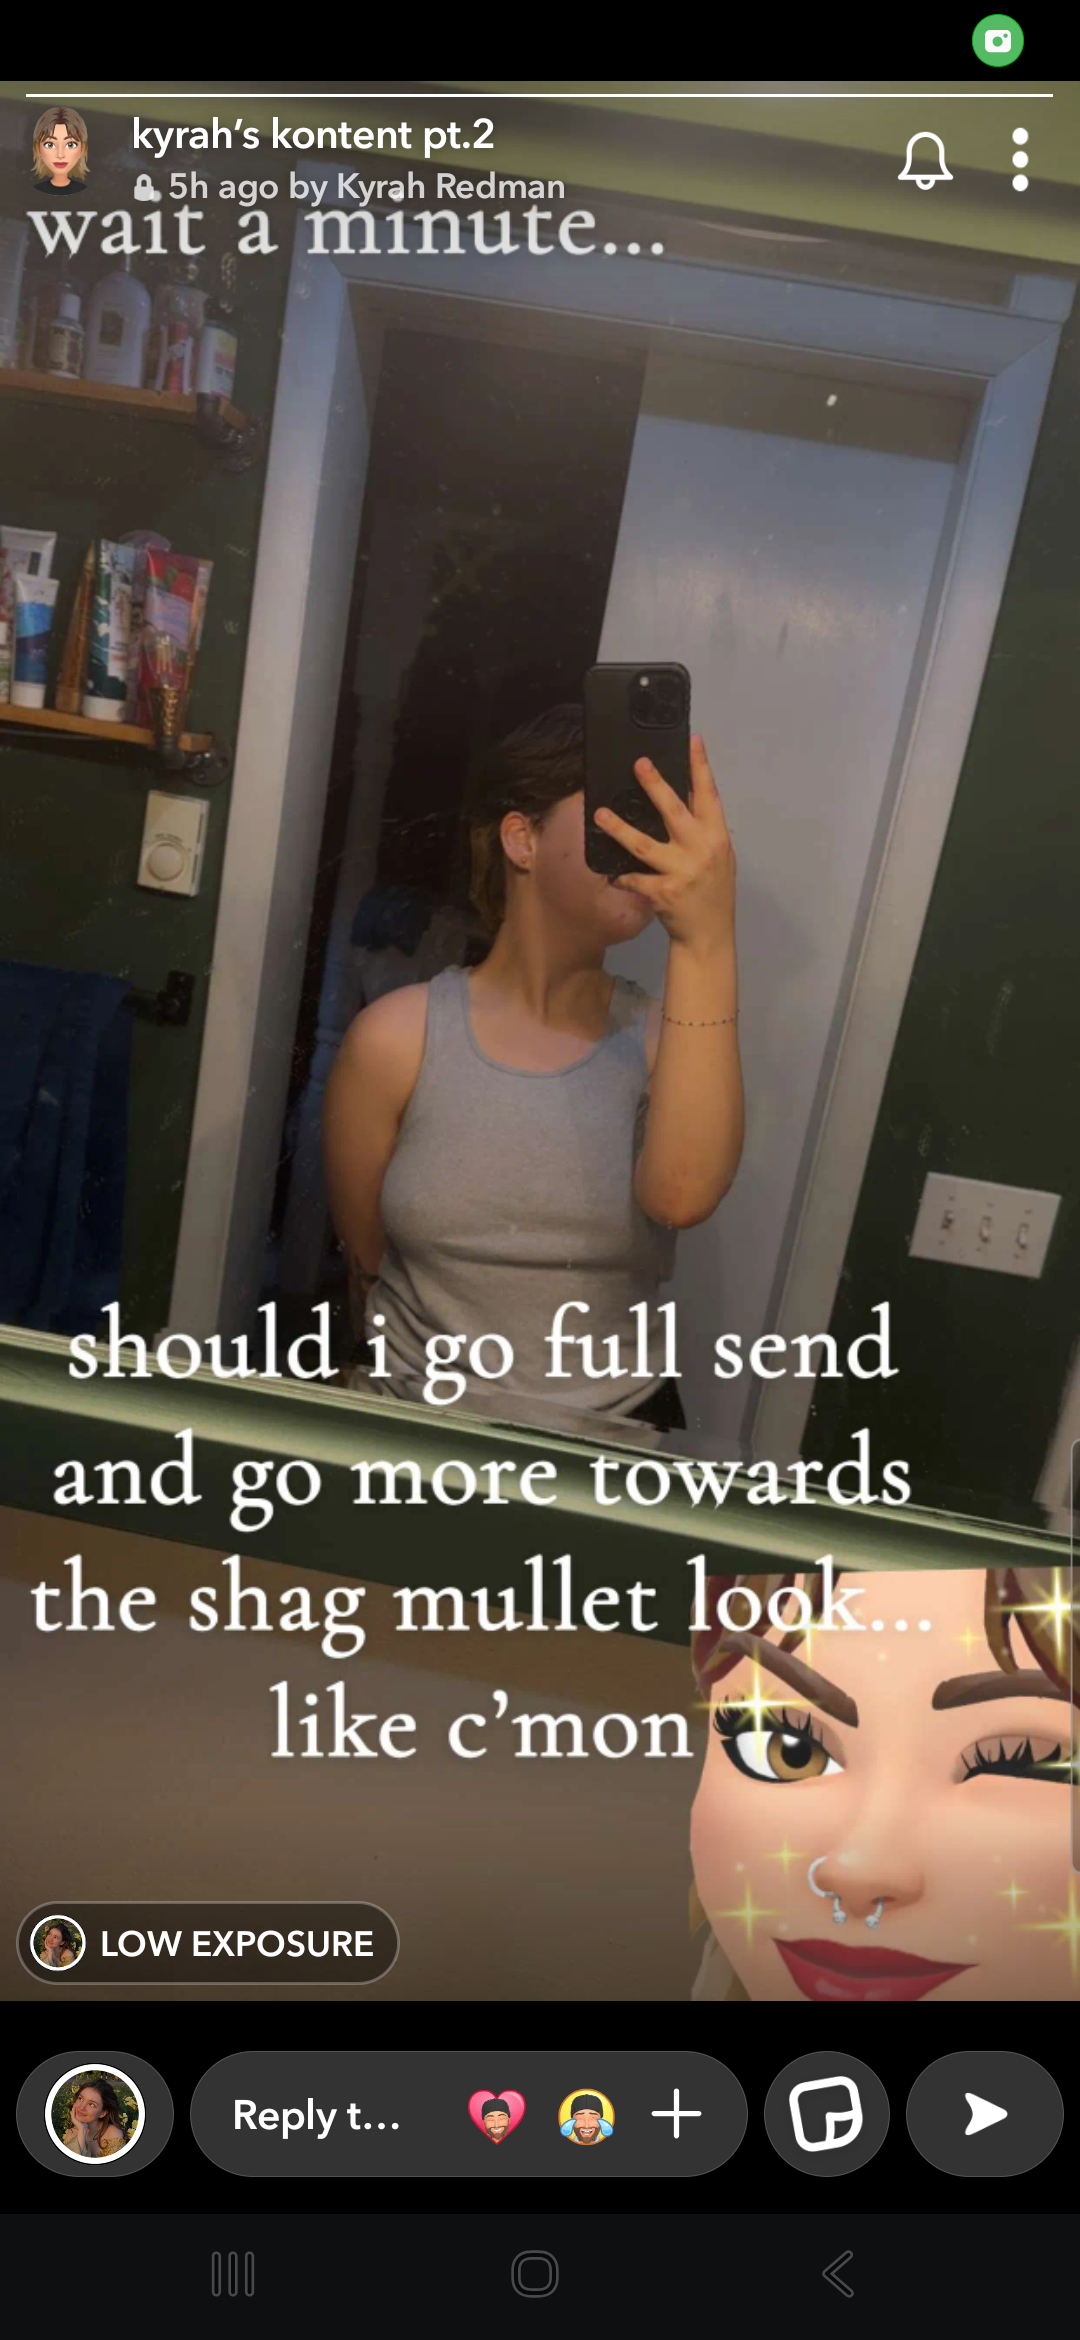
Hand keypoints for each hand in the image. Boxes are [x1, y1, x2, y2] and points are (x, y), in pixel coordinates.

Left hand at [593, 735, 734, 950]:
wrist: (709, 933)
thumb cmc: (714, 890)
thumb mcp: (718, 856)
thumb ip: (703, 830)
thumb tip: (681, 798)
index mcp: (716, 837)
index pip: (709, 795)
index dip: (701, 767)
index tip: (692, 741)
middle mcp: (700, 850)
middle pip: (673, 811)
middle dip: (655, 785)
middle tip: (639, 763)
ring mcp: (681, 871)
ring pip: (644, 844)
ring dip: (619, 828)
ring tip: (600, 813)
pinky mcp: (662, 892)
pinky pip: (635, 878)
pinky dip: (622, 874)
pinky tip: (609, 871)